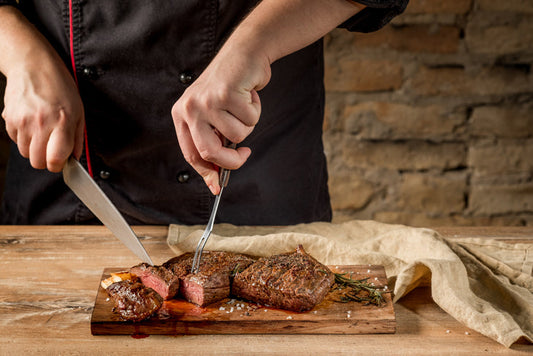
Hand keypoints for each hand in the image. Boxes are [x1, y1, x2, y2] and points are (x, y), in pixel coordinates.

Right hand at [2, 57, 84, 171]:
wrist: (33, 65)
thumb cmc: (60, 87)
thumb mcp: (79, 111)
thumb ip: (78, 138)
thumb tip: (74, 159)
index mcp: (62, 122)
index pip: (55, 159)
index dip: (58, 165)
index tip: (61, 161)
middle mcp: (40, 124)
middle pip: (37, 162)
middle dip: (46, 160)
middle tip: (52, 148)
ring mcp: (22, 122)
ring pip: (25, 153)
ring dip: (34, 148)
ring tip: (43, 131)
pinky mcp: (8, 118)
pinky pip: (15, 141)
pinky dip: (23, 138)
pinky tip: (32, 123)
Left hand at [171, 45, 269, 194]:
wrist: (243, 54)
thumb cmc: (231, 87)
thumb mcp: (214, 115)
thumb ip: (213, 141)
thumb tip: (217, 179)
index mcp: (182, 115)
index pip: (191, 154)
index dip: (206, 173)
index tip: (217, 187)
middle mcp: (190, 108)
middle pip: (209, 152)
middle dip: (231, 160)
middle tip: (244, 154)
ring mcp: (207, 100)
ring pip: (236, 135)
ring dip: (248, 124)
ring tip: (243, 105)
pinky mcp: (226, 94)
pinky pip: (250, 119)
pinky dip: (256, 110)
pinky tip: (248, 94)